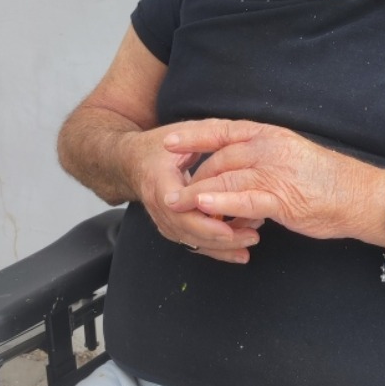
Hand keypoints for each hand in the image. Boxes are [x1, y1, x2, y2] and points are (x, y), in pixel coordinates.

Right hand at [121, 124, 263, 263]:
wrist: (133, 161)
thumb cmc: (160, 146)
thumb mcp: (181, 133)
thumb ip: (206, 137)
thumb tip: (236, 138)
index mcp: (159, 180)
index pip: (178, 208)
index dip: (203, 220)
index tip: (228, 227)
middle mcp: (158, 204)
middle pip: (186, 230)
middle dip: (219, 238)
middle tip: (251, 236)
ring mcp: (162, 218)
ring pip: (190, 241)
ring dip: (221, 247)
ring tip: (250, 241)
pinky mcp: (170, 227)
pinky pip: (192, 244)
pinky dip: (215, 250)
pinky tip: (239, 252)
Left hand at [161, 119, 384, 245]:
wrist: (360, 196)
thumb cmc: (327, 180)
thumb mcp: (289, 157)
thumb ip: (260, 160)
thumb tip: (233, 174)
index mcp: (269, 134)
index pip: (222, 129)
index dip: (192, 135)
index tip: (167, 141)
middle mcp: (268, 147)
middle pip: (218, 157)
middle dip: (191, 174)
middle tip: (171, 190)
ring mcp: (274, 171)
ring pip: (224, 177)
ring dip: (195, 191)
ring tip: (173, 202)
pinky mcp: (281, 197)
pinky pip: (243, 198)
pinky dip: (220, 201)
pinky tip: (202, 205)